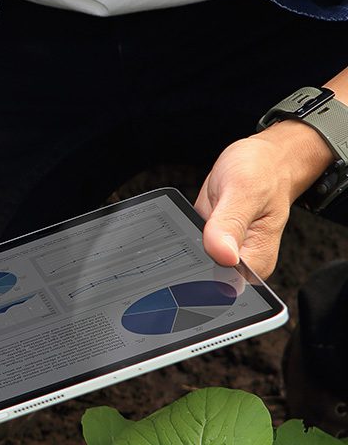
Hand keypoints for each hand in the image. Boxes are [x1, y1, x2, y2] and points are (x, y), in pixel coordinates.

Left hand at [196, 122, 331, 277]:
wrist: (265, 160)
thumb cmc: (263, 173)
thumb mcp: (246, 191)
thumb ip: (231, 224)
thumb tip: (223, 255)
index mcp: (256, 261)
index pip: (221, 284)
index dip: (202, 273)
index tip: (196, 251)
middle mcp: (239, 263)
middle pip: (201, 277)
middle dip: (189, 261)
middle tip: (195, 231)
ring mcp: (220, 253)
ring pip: (190, 263)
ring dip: (181, 249)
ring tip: (193, 225)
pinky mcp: (207, 243)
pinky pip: (185, 247)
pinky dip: (180, 238)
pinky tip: (185, 224)